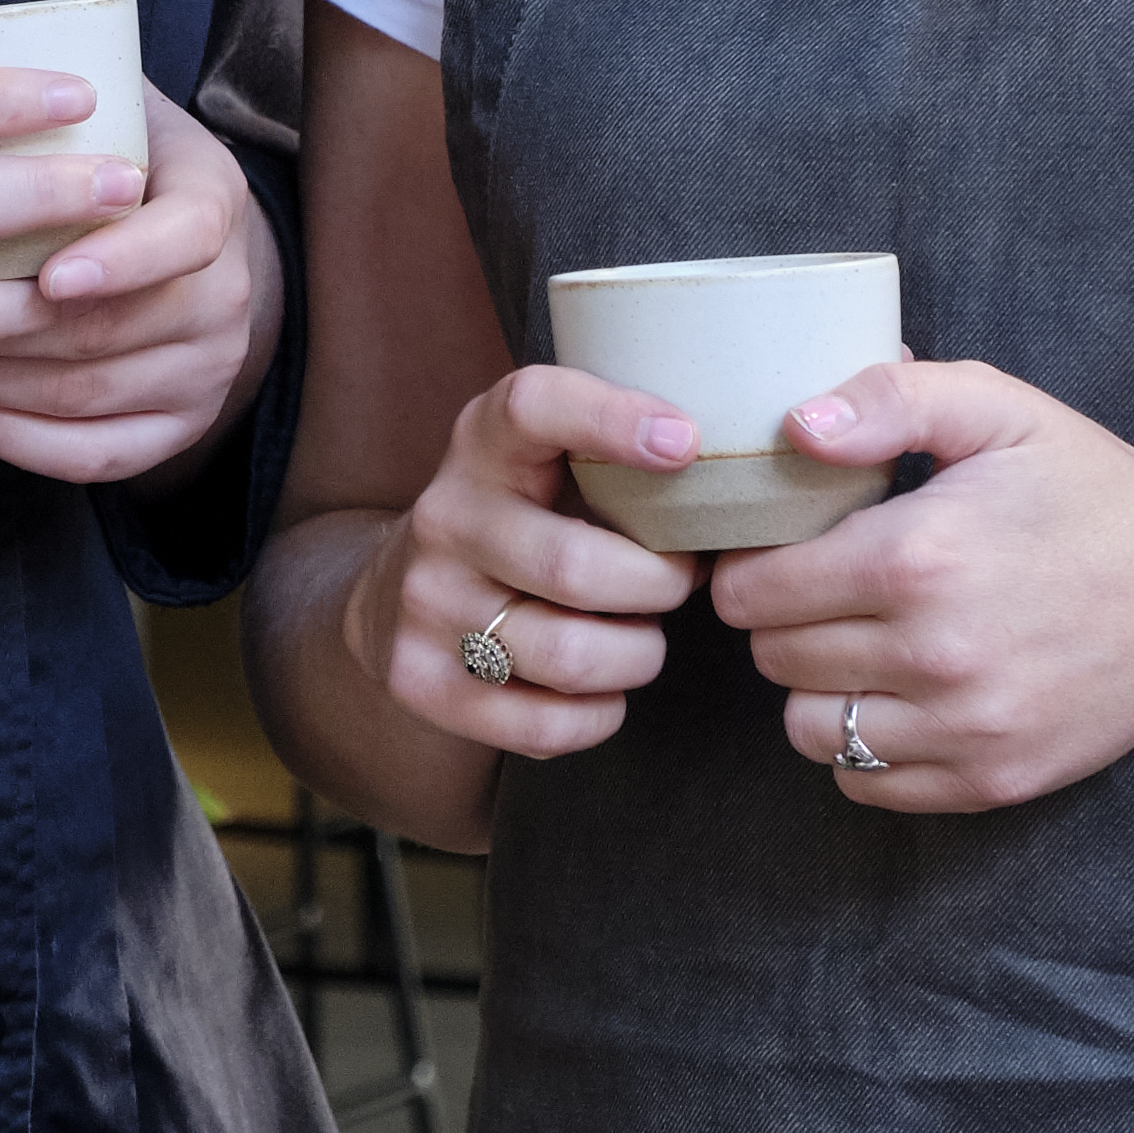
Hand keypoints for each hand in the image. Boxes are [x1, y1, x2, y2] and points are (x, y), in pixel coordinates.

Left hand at [0, 80, 281, 486]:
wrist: (189, 238)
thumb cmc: (118, 157)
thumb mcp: (115, 104)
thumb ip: (55, 91)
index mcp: (214, 200)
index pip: (187, 238)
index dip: (121, 259)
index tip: (48, 272)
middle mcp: (228, 295)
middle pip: (115, 332)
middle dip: (0, 328)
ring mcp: (208, 371)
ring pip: (88, 396)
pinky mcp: (177, 430)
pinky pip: (92, 457)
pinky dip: (12, 437)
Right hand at [355, 364, 702, 758]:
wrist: (399, 592)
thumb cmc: (524, 518)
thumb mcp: (549, 459)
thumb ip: (619, 453)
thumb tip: (734, 485)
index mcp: (483, 442)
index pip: (532, 407)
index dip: (610, 418)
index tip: (686, 444)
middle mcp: (444, 517)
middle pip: (575, 568)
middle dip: (658, 587)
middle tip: (679, 583)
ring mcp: (425, 603)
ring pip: (568, 656)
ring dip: (636, 655)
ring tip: (640, 638)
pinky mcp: (420, 680)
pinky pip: (543, 725)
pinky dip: (598, 715)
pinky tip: (601, 689)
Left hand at [712, 357, 1133, 810]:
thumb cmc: (1087, 488)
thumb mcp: (997, 406)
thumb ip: (887, 398)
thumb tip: (794, 427)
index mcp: (917, 557)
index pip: (753, 590)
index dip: (753, 564)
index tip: (784, 547)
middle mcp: (936, 654)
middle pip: (773, 659)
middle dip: (784, 620)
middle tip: (827, 589)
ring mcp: (968, 729)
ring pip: (810, 730)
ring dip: (817, 688)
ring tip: (860, 643)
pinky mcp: (995, 781)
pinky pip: (868, 784)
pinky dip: (865, 746)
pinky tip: (901, 694)